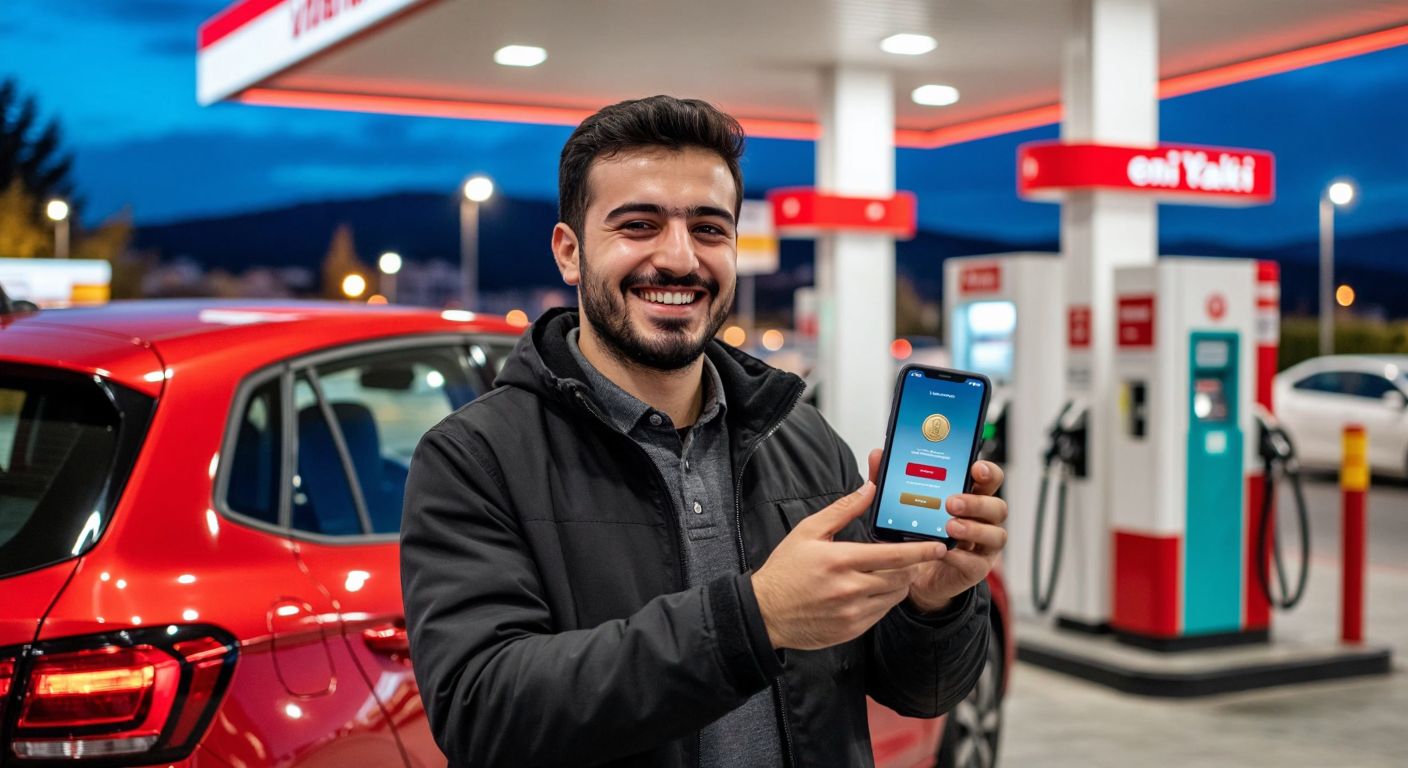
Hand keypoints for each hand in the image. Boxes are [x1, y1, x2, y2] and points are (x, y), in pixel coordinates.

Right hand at [752, 482, 946, 649]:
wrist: (765, 612)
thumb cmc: (785, 570)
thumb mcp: (808, 531)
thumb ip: (843, 509)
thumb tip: (869, 489)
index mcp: (841, 559)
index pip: (894, 555)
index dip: (920, 551)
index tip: (938, 547)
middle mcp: (850, 588)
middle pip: (900, 577)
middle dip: (912, 566)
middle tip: (914, 557)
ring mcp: (852, 612)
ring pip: (894, 596)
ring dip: (900, 583)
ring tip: (892, 572)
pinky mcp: (852, 629)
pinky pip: (882, 613)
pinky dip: (885, 600)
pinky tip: (874, 590)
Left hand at [862, 450, 1007, 613]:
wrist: (912, 573)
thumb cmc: (915, 533)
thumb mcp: (901, 504)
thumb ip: (892, 480)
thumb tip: (878, 455)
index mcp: (970, 496)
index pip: (989, 479)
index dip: (987, 472)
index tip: (975, 467)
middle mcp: (982, 520)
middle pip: (997, 506)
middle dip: (977, 502)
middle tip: (952, 502)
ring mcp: (982, 545)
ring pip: (995, 534)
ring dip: (973, 529)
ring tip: (950, 526)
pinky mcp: (975, 568)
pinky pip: (975, 562)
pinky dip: (960, 556)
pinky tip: (944, 552)